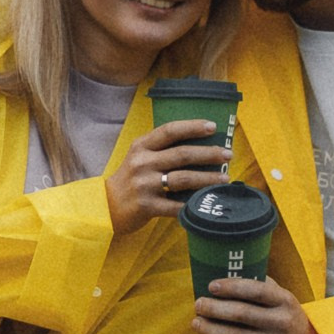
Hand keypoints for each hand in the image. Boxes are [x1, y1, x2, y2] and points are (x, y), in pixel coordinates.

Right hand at [105, 120, 230, 235]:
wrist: (105, 207)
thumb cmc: (130, 180)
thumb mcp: (139, 158)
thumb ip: (161, 150)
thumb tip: (200, 144)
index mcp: (141, 146)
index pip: (169, 131)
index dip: (192, 127)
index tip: (213, 127)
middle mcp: (142, 163)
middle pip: (182, 155)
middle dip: (209, 154)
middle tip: (228, 155)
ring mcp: (144, 185)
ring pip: (183, 179)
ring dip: (208, 178)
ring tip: (225, 178)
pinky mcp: (146, 206)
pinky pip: (176, 206)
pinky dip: (194, 204)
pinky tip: (208, 202)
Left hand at [192, 275, 333, 333]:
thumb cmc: (290, 323)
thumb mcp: (286, 302)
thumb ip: (264, 288)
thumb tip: (232, 274)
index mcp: (286, 302)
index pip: (256, 290)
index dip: (231, 286)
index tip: (211, 286)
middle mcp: (282, 323)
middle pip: (240, 313)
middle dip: (213, 308)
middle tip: (198, 304)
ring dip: (210, 328)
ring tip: (196, 322)